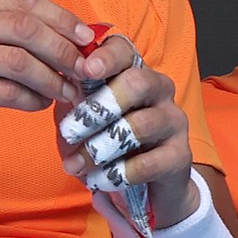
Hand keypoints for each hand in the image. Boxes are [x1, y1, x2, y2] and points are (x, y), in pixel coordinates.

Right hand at [0, 0, 93, 159]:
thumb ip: (1, 32)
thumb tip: (65, 37)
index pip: (24, 0)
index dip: (63, 18)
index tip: (88, 38)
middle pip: (26, 27)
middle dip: (64, 50)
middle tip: (84, 70)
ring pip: (20, 61)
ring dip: (53, 79)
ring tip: (67, 92)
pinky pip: (5, 92)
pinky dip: (31, 100)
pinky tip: (38, 105)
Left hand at [55, 33, 200, 225]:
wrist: (145, 186)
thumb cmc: (108, 141)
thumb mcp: (84, 117)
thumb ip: (73, 99)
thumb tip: (57, 84)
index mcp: (134, 72)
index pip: (125, 51)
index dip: (106, 57)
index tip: (84, 70)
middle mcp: (159, 89)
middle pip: (137, 82)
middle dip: (99, 107)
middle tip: (70, 131)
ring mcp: (173, 121)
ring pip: (140, 125)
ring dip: (101, 147)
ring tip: (75, 165)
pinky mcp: (180, 156)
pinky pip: (148, 163)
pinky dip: (118, 174)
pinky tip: (99, 181)